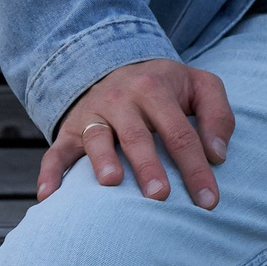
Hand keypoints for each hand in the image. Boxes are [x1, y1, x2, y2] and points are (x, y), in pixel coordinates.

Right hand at [40, 57, 233, 208]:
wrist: (116, 64)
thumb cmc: (167, 87)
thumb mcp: (200, 86)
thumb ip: (218, 116)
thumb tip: (218, 155)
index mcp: (156, 90)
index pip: (180, 133)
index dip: (195, 167)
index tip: (208, 200)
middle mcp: (122, 100)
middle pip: (137, 136)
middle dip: (149, 166)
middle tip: (160, 196)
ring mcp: (93, 115)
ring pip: (96, 138)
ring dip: (102, 160)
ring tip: (112, 183)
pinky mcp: (69, 129)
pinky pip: (56, 151)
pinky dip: (49, 172)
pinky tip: (48, 196)